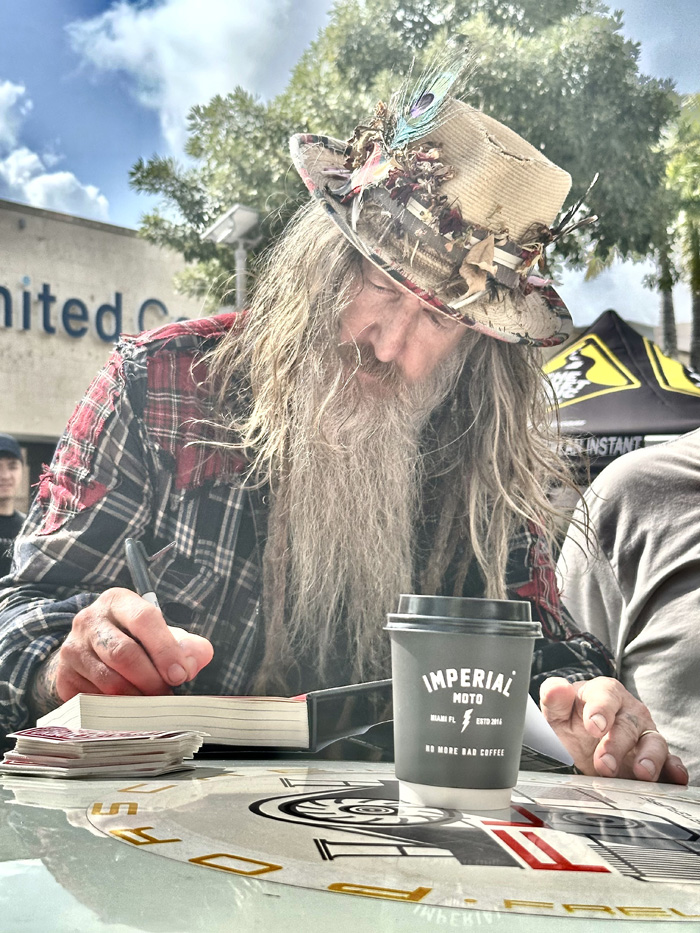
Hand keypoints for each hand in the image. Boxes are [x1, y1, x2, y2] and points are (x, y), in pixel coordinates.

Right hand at [50, 588, 212, 701]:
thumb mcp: (163, 633)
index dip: (165, 649)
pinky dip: (115, 709)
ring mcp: (72, 648)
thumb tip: (192, 663)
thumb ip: (187, 645)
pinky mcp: (63, 676)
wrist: (92, 649)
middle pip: (123, 653)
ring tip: (152, 704)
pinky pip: (93, 700)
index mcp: (118, 601)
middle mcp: (89, 620)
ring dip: (136, 698)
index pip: (144, 619)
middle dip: (151, 679)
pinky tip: (128, 708)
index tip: (180, 675)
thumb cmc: (137, 640)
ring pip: (108, 680)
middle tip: (167, 695)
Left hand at [540, 676, 687, 784]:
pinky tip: (674, 779)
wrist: (582, 740)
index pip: (606, 696)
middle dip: (618, 745)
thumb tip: (556, 688)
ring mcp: (644, 733)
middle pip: (628, 724)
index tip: (594, 727)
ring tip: (642, 774)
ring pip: (654, 742)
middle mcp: (629, 711)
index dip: (601, 710)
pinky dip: (673, 770)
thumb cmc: (572, 721)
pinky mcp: (654, 756)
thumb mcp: (557, 712)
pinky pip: (669, 761)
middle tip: (604, 765)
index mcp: (604, 693)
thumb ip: (554, 699)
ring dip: (650, 759)